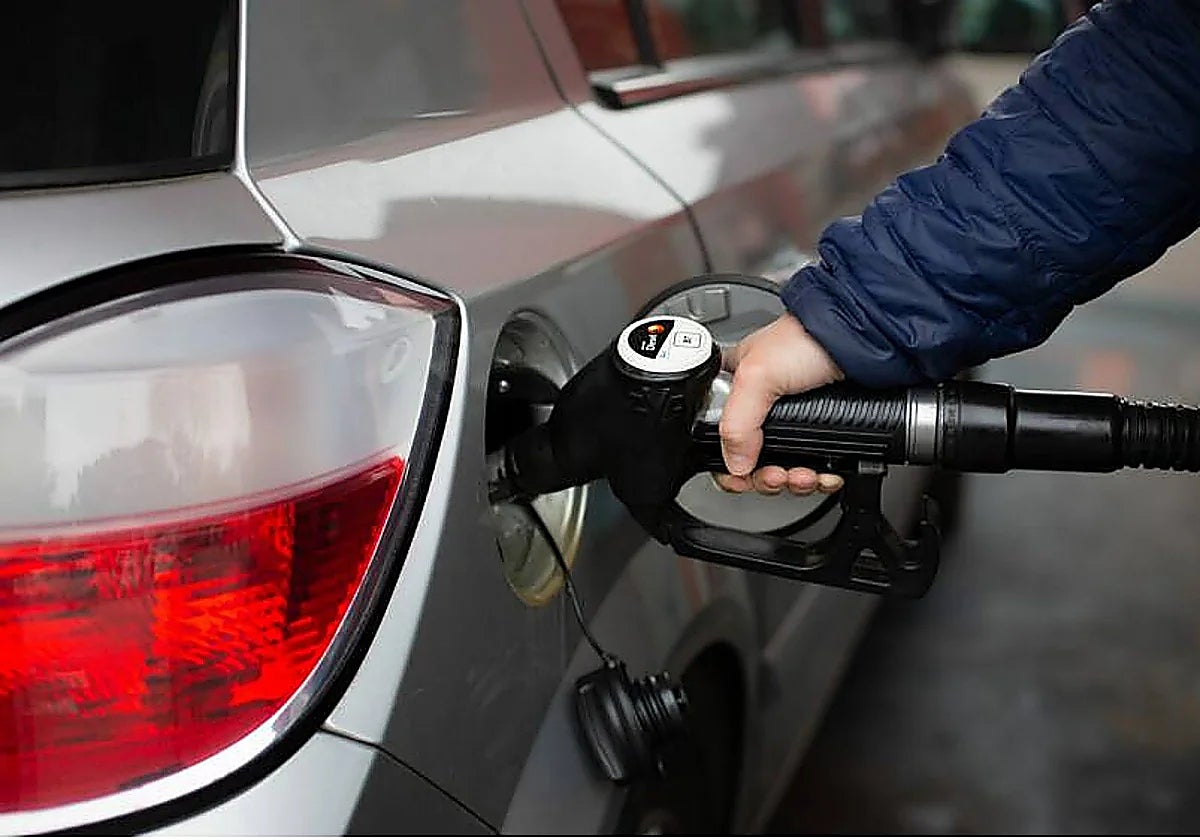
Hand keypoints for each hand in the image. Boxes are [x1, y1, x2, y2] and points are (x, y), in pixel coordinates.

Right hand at [716, 313, 844, 495]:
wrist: (863, 339)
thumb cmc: (808, 338)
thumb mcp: (757, 375)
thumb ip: (735, 423)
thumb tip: (735, 464)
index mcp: (735, 388)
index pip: (717, 437)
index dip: (728, 464)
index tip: (741, 477)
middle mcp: (762, 407)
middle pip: (752, 462)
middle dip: (767, 477)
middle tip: (779, 475)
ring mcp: (794, 421)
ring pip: (785, 470)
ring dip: (794, 481)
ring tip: (805, 474)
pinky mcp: (823, 432)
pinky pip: (815, 469)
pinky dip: (820, 479)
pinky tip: (825, 474)